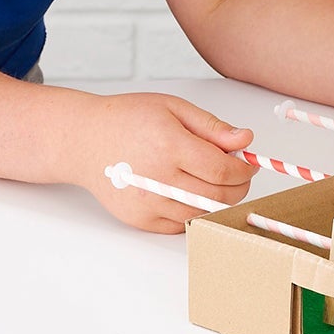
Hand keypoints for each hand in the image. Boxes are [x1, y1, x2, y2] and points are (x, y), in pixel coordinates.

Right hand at [77, 92, 256, 232]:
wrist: (85, 141)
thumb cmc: (127, 119)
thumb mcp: (174, 108)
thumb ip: (212, 127)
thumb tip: (245, 140)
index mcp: (169, 147)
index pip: (223, 171)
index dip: (244, 169)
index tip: (248, 163)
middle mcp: (158, 180)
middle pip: (217, 197)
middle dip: (239, 187)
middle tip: (239, 174)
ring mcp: (147, 204)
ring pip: (202, 214)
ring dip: (219, 201)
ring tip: (215, 181)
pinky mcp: (140, 220)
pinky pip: (181, 225)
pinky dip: (195, 212)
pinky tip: (192, 192)